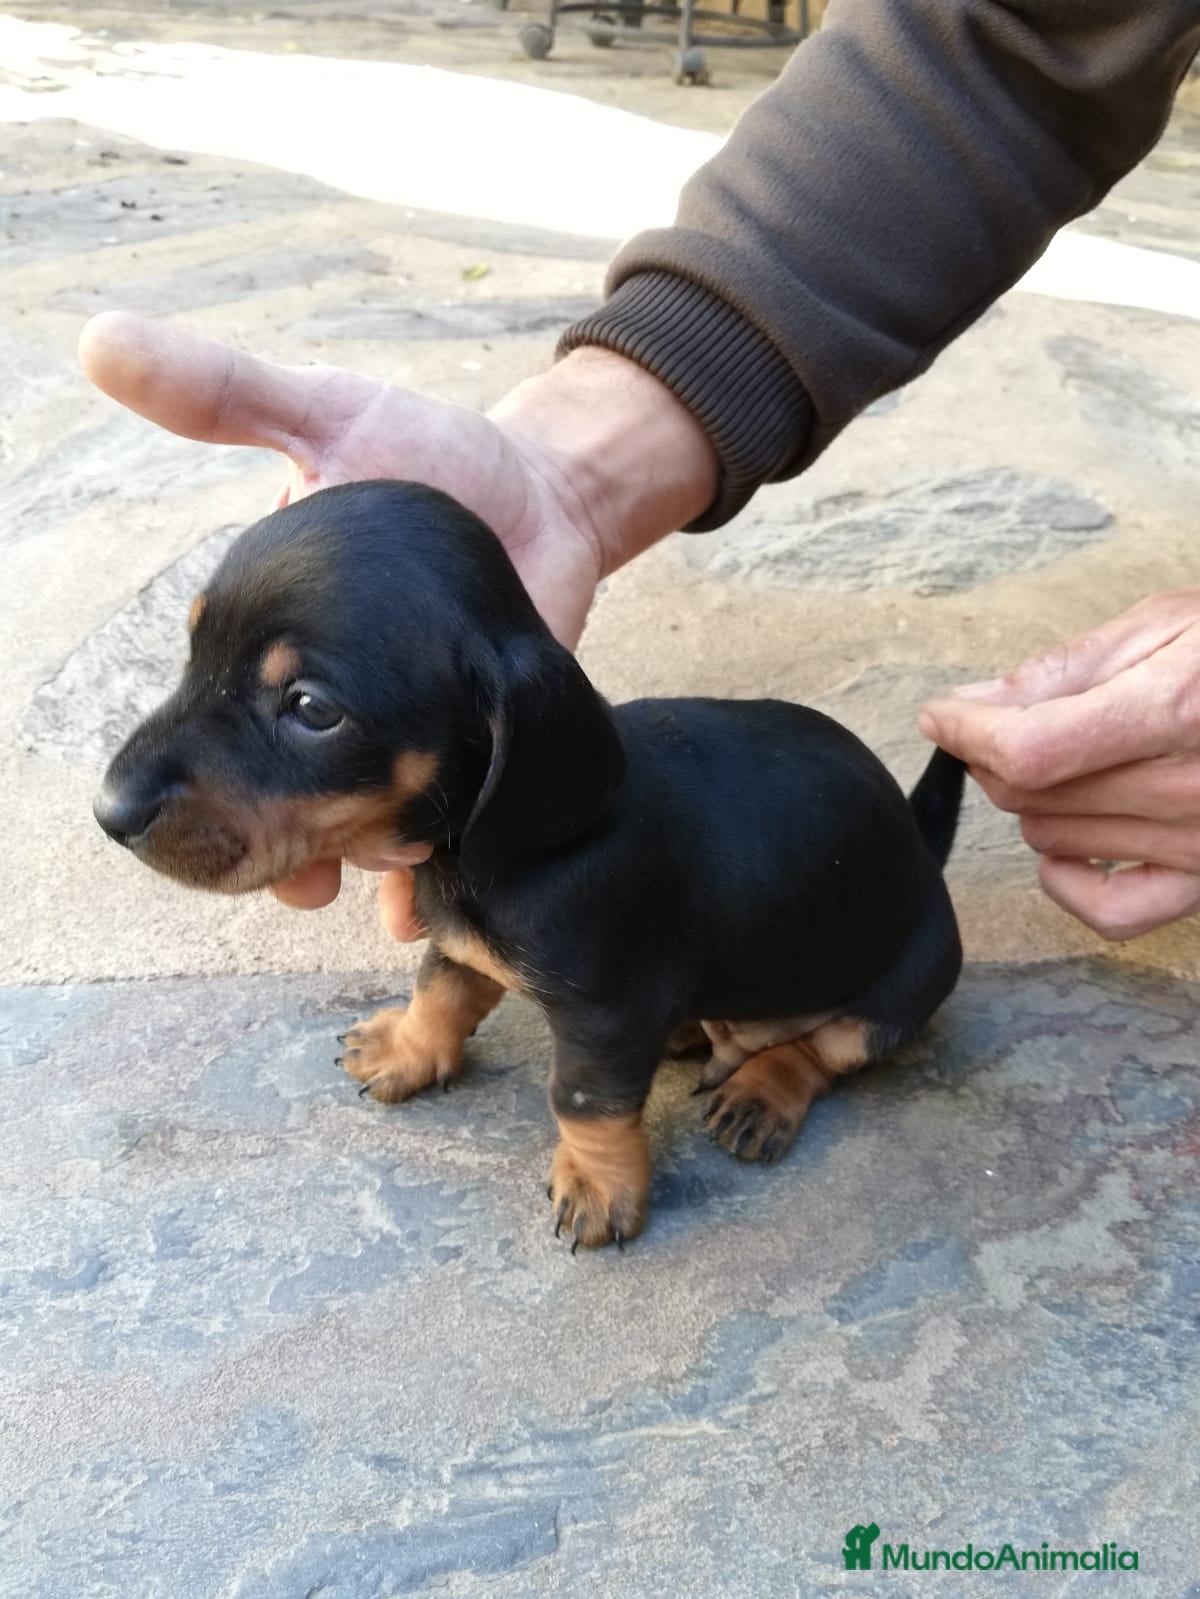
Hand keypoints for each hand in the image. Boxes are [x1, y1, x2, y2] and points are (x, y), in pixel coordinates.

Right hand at [79, 313, 715, 938]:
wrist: (550, 495)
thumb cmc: (435, 452)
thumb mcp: (330, 416)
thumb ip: (226, 393)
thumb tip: (99, 343)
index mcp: (286, 634)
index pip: (226, 707)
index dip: (211, 762)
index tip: (201, 812)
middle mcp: (335, 695)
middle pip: (287, 786)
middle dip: (279, 841)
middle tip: (288, 881)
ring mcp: (406, 727)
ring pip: (358, 814)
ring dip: (347, 862)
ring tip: (355, 888)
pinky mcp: (475, 747)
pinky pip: (446, 816)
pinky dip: (427, 861)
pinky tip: (412, 905)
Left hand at [920, 590, 1199, 940]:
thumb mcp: (1171, 626)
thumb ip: (1069, 667)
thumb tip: (979, 701)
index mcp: (1175, 711)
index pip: (1026, 748)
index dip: (966, 731)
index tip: (942, 714)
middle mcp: (1189, 789)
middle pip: (1029, 794)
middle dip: (995, 754)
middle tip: (1005, 721)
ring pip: (1052, 839)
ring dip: (1035, 801)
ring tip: (1071, 758)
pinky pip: (1111, 911)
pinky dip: (1069, 882)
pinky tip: (1069, 846)